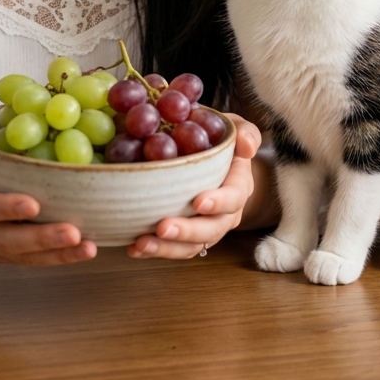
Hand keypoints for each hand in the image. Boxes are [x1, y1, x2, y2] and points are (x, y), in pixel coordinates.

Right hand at [0, 119, 97, 266]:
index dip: (5, 208)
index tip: (34, 205)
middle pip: (4, 239)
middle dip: (40, 238)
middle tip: (73, 233)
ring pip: (21, 255)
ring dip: (55, 254)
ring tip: (87, 248)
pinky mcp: (3, 252)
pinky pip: (30, 259)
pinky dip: (58, 257)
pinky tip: (85, 250)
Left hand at [127, 114, 261, 260]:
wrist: (216, 162)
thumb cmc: (221, 141)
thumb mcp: (235, 129)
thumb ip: (244, 133)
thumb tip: (246, 146)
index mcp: (238, 185)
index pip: (234, 197)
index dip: (218, 202)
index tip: (198, 202)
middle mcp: (226, 213)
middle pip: (211, 229)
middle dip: (187, 231)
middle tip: (162, 227)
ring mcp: (207, 228)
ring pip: (192, 246)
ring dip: (167, 248)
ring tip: (142, 244)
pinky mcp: (188, 237)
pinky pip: (175, 249)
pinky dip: (155, 250)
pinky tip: (133, 248)